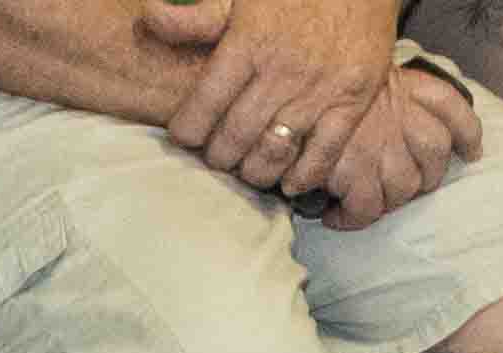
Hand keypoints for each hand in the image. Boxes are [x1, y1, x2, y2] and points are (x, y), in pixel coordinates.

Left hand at [141, 0, 399, 199]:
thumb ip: (198, 19)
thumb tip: (150, 19)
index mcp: (248, 43)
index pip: (206, 102)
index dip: (188, 130)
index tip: (184, 138)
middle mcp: (280, 71)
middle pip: (237, 134)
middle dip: (219, 157)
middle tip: (215, 160)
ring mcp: (318, 89)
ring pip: (276, 150)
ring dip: (256, 172)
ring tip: (247, 173)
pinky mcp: (352, 101)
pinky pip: (324, 152)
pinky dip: (305, 175)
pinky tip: (291, 184)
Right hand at [309, 65, 483, 226]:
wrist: (284, 91)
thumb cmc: (322, 90)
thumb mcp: (362, 78)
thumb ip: (392, 97)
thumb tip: (418, 135)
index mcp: (404, 86)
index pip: (450, 107)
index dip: (468, 134)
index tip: (471, 153)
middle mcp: (400, 114)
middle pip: (434, 155)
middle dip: (424, 177)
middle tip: (396, 183)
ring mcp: (380, 144)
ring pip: (404, 188)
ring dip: (388, 199)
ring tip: (364, 196)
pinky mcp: (355, 170)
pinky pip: (367, 209)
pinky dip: (353, 219)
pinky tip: (336, 216)